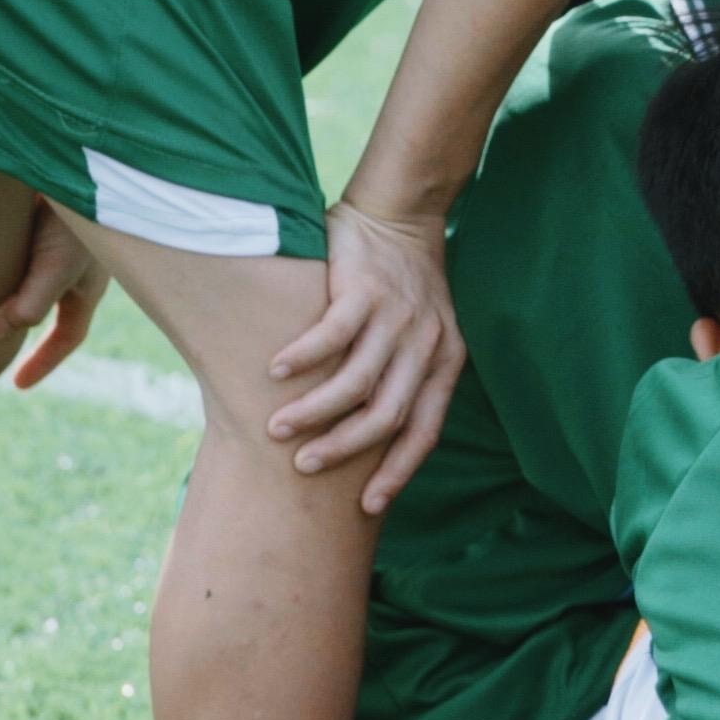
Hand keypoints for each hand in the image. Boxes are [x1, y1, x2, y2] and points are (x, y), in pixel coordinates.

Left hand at [0, 201, 108, 389]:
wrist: (72, 152)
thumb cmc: (80, 209)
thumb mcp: (60, 263)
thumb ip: (32, 301)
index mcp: (87, 285)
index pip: (68, 336)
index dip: (43, 362)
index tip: (18, 384)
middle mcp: (71, 268)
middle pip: (42, 311)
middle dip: (15, 330)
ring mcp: (52, 245)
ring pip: (22, 282)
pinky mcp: (29, 223)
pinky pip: (8, 255)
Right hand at [266, 198, 465, 510]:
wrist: (401, 215)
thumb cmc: (399, 286)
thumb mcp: (422, 334)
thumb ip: (401, 376)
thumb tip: (360, 437)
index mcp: (444, 361)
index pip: (425, 429)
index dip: (398, 470)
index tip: (368, 505)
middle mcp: (427, 343)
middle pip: (388, 414)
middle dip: (346, 448)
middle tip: (305, 467)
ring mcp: (398, 317)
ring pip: (358, 380)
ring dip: (315, 410)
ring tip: (278, 428)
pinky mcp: (366, 289)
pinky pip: (333, 334)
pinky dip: (303, 357)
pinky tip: (274, 372)